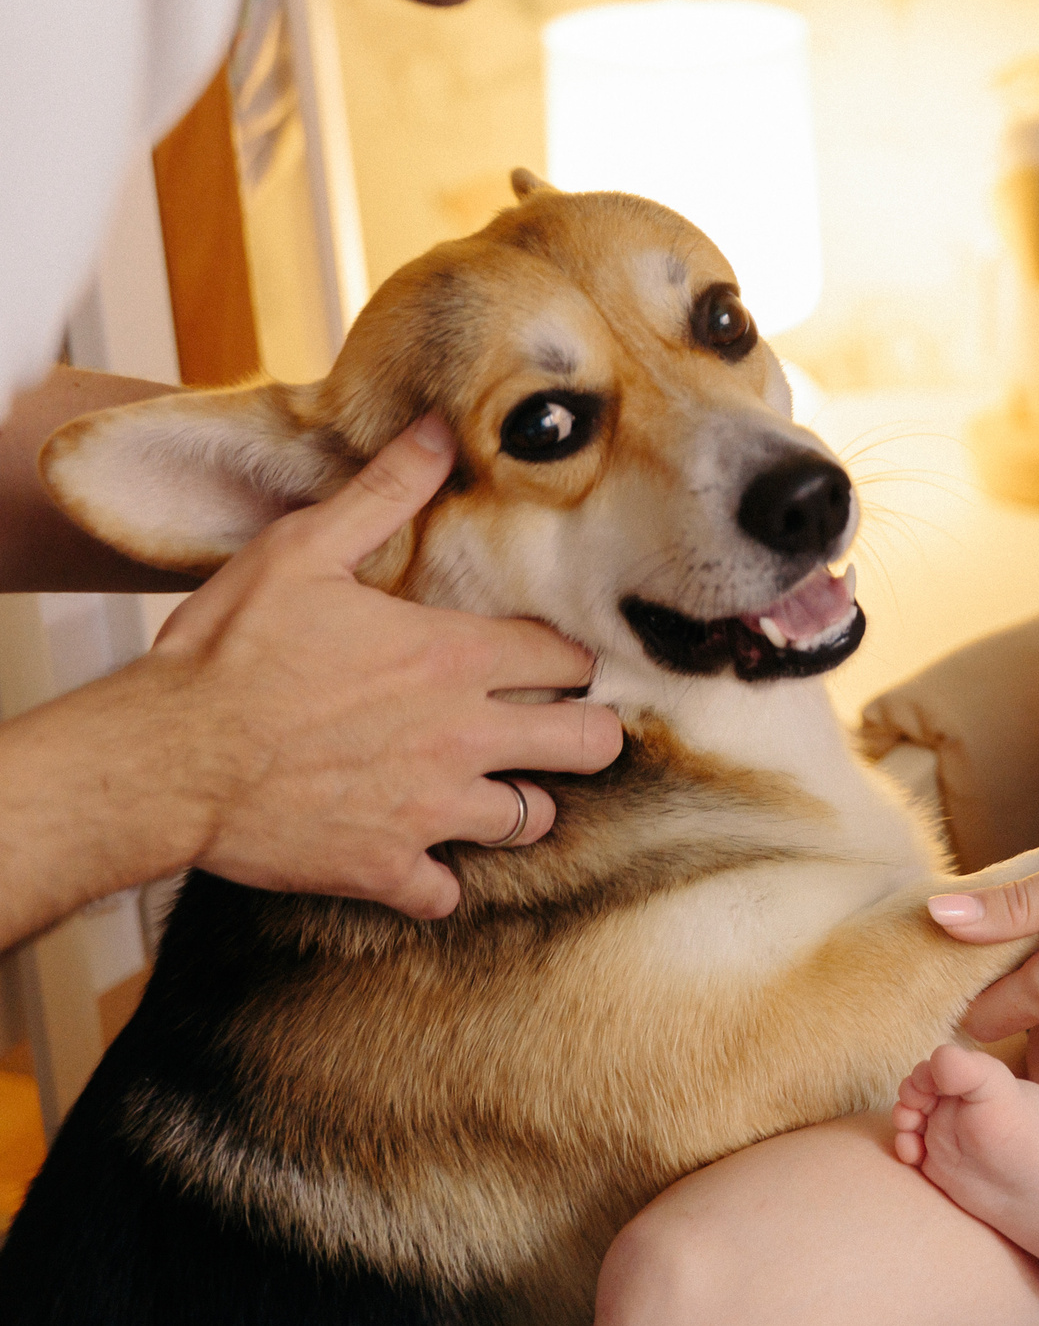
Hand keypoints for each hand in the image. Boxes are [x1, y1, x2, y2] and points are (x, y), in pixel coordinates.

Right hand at [117, 415, 619, 916]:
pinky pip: (448, 895)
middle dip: (585, 736)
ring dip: (520, 806)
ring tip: (493, 788)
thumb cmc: (226, 650)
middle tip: (557, 729)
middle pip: (590, 745)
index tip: (553, 661)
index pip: (571, 658)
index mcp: (454, 657)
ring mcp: (431, 810)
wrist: (161, 757)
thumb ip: (385, 493)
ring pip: (533, 821)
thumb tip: (441, 430)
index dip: (570, 658)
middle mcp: (464, 735)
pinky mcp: (385, 869)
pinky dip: (439, 882)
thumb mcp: (304, 550)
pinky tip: (419, 858)